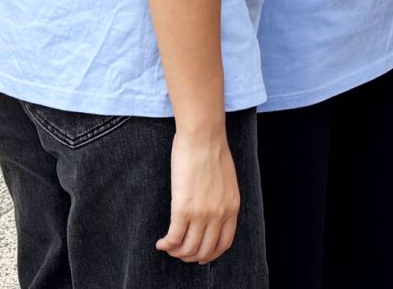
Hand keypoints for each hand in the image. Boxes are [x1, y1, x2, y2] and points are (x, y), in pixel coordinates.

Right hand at [157, 124, 238, 264]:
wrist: (203, 135)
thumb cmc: (212, 150)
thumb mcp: (228, 180)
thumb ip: (223, 199)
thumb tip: (212, 212)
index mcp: (232, 207)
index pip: (224, 244)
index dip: (210, 254)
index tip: (199, 253)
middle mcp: (219, 214)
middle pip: (205, 250)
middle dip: (190, 256)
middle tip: (180, 252)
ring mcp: (201, 213)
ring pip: (188, 248)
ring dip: (176, 253)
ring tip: (169, 247)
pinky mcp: (183, 208)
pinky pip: (174, 238)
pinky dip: (166, 245)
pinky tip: (161, 242)